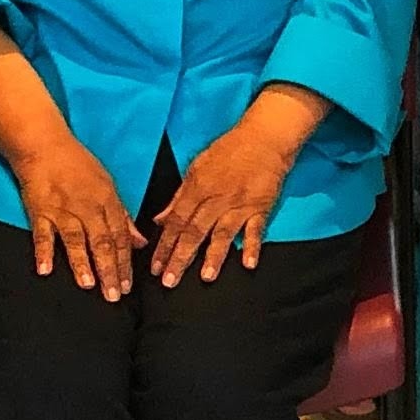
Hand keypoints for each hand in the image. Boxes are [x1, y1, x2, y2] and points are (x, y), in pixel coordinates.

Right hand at [15, 135, 144, 298]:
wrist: (45, 146)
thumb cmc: (77, 165)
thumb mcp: (108, 185)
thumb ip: (122, 216)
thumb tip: (139, 242)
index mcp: (106, 201)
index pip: (120, 236)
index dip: (125, 262)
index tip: (128, 285)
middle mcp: (86, 208)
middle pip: (101, 242)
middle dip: (109, 270)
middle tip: (113, 295)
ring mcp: (62, 211)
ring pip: (75, 239)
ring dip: (82, 262)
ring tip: (89, 284)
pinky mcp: (39, 211)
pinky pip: (41, 234)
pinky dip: (43, 251)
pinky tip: (45, 269)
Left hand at [147, 115, 291, 284]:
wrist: (264, 138)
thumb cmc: (229, 151)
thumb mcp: (196, 168)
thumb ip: (178, 198)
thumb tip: (160, 220)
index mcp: (198, 187)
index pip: (176, 221)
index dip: (164, 245)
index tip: (155, 266)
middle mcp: (217, 198)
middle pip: (195, 231)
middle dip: (180, 258)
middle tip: (170, 280)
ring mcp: (240, 204)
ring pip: (223, 233)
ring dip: (214, 256)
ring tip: (205, 277)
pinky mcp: (261, 207)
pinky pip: (256, 229)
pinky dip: (252, 245)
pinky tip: (248, 263)